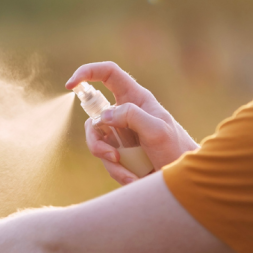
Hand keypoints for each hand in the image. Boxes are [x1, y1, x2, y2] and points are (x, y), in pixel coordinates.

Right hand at [66, 62, 198, 184]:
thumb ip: (132, 116)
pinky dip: (116, 171)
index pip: (108, 74)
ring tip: (129, 172)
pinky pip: (104, 158)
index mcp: (136, 98)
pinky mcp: (118, 150)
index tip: (70, 85)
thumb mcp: (157, 130)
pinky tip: (133, 178)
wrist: (181, 179)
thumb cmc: (175, 150)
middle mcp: (125, 113)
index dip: (88, 72)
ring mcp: (119, 132)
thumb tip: (103, 116)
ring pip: (95, 140)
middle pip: (93, 117)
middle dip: (96, 140)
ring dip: (108, 160)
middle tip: (112, 155)